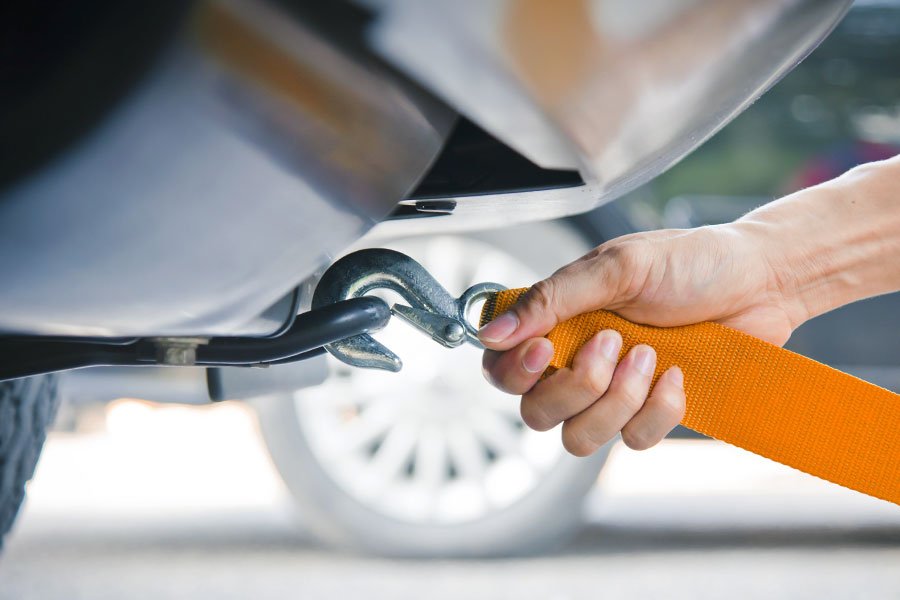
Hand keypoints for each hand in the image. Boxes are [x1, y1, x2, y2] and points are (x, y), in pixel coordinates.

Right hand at [479, 222, 807, 455]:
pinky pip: (633, 441)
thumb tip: (490, 333)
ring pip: (578, 439)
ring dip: (616, 401)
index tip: (546, 351)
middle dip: (575, 387)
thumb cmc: (689, 262)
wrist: (761, 282)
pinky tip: (678, 376)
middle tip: (612, 343)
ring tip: (650, 356)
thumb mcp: (616, 268)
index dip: (514, 372)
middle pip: (536, 413)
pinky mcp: (649, 414)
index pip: (502, 368)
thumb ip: (551, 300)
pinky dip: (657, 411)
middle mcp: (575, 362)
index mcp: (557, 323)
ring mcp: (612, 393)